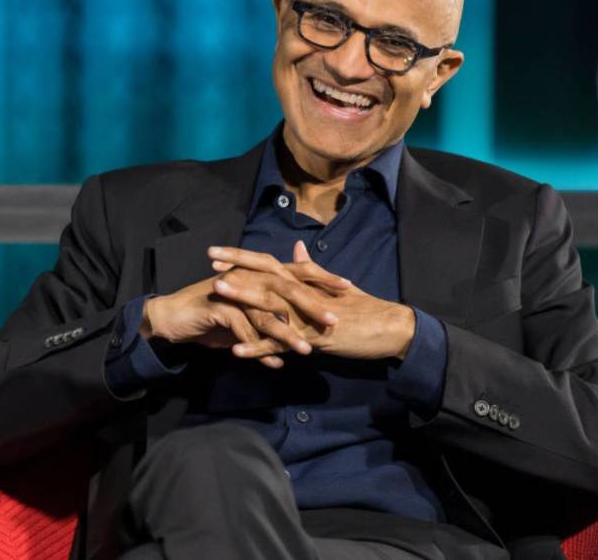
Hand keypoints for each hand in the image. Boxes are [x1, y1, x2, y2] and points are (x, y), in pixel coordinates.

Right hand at [142, 257, 344, 368]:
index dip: (323, 277)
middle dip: (312, 305)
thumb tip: (297, 334)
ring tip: (306, 351)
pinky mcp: (219, 307)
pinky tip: (273, 363)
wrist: (174, 319)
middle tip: (335, 322)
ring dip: (287, 334)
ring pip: (267, 312)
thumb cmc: (215, 317)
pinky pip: (244, 330)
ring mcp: (234, 291)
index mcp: (259, 273)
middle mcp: (249, 276)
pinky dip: (259, 348)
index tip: (349, 288)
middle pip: (287, 288)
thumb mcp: (247, 316)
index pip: (297, 271)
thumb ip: (273, 317)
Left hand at [209, 241, 416, 361]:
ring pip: (269, 305)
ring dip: (242, 300)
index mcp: (306, 281)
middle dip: (235, 268)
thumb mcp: (335, 285)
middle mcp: (303, 293)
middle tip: (209, 261)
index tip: (217, 251)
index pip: (269, 263)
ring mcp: (307, 315)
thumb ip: (312, 268)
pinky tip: (236, 350)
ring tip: (216, 295)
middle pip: (264, 276)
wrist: (388, 328)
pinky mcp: (313, 337)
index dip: (242, 256)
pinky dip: (258, 347)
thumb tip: (297, 247)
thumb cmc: (363, 309)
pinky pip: (280, 344)